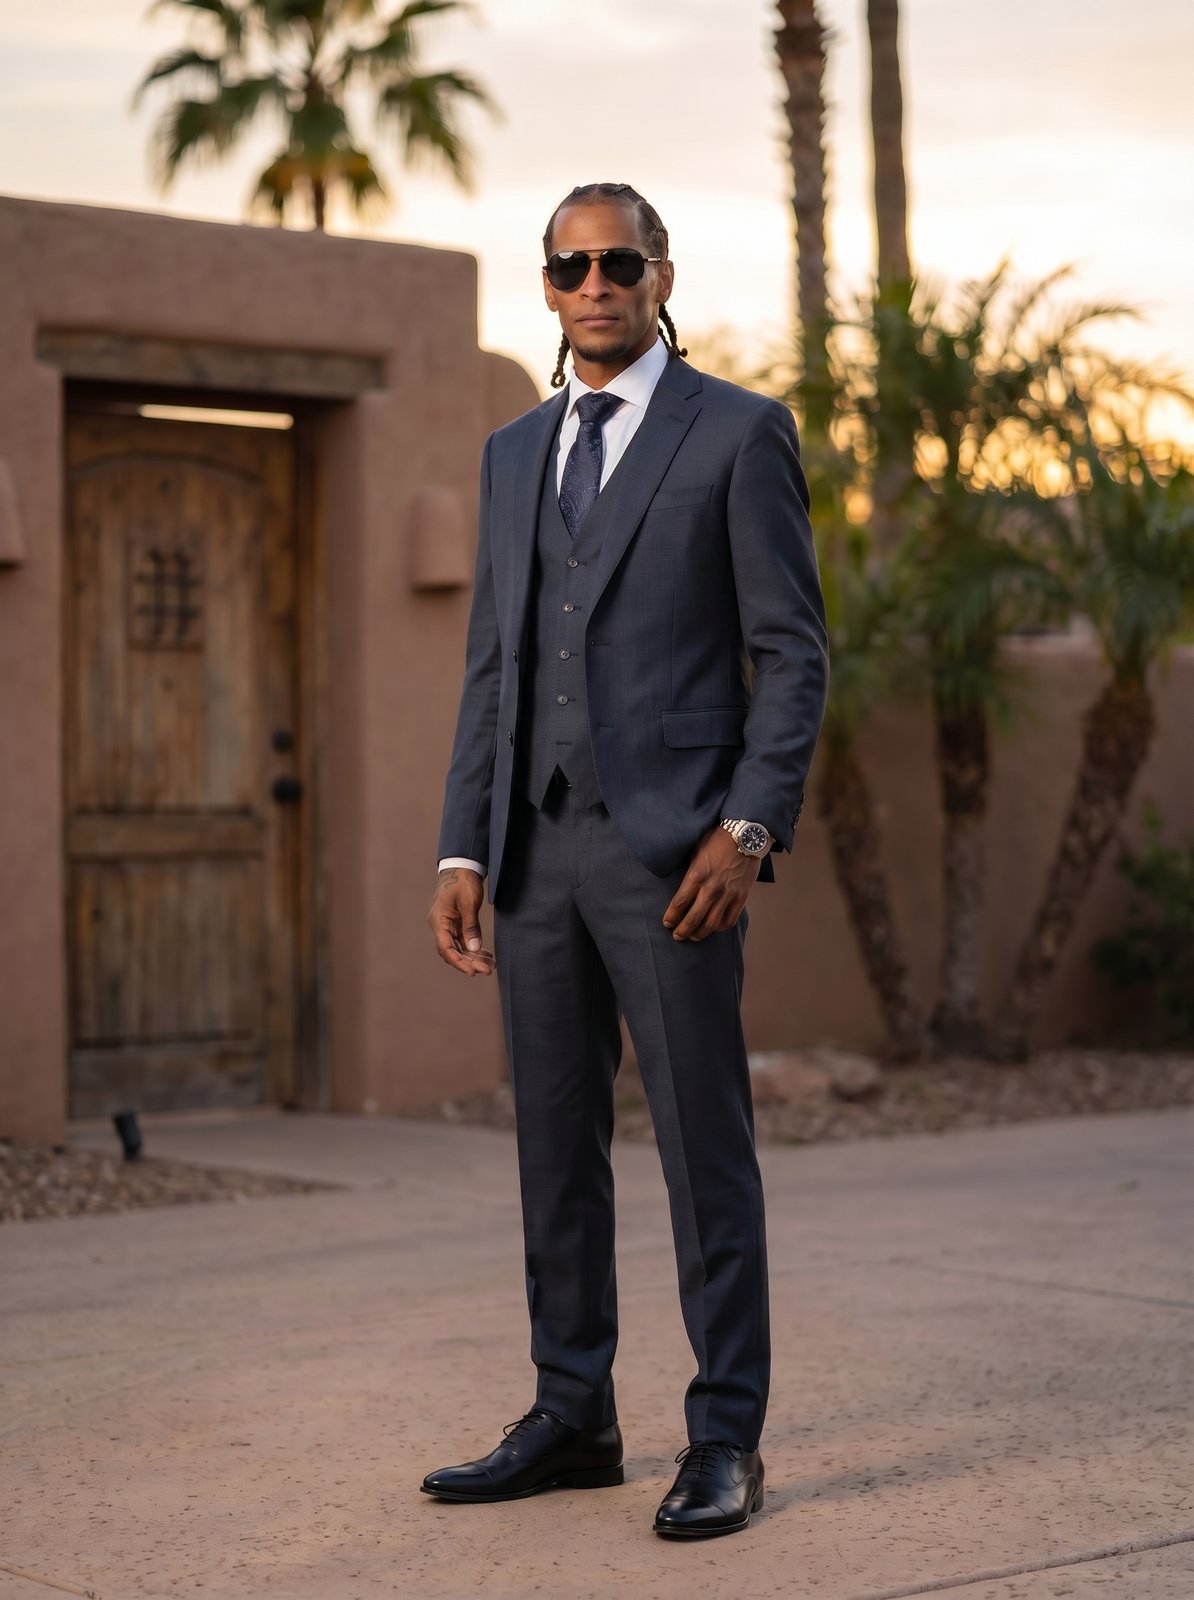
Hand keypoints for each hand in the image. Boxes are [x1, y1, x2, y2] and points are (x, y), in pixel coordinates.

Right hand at [429, 867, 494, 975]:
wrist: (462, 866)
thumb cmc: (463, 882)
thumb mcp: (469, 903)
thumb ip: (470, 927)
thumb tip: (473, 949)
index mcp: (439, 920)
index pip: (446, 947)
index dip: (458, 961)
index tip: (471, 971)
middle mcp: (440, 925)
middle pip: (453, 950)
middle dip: (469, 962)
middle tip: (487, 970)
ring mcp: (448, 925)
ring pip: (459, 947)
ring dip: (473, 957)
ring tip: (490, 965)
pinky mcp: (456, 923)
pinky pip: (464, 940)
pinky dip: (474, 947)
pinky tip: (486, 955)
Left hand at [662, 826, 760, 941]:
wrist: (746, 834)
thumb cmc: (717, 840)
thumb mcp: (696, 851)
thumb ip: (690, 872)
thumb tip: (682, 887)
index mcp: (697, 875)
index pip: (679, 903)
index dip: (671, 916)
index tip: (667, 923)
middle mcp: (712, 887)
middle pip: (693, 918)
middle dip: (682, 931)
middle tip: (677, 936)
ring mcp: (728, 894)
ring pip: (711, 923)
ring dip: (700, 934)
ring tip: (693, 936)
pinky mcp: (742, 896)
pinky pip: (730, 919)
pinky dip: (720, 927)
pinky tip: (714, 928)